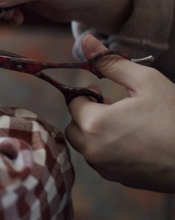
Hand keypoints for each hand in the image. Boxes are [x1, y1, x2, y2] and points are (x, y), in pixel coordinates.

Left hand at [65, 35, 174, 191]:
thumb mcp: (146, 82)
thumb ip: (111, 62)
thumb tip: (85, 40)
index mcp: (95, 124)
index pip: (73, 103)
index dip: (88, 95)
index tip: (105, 92)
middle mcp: (93, 150)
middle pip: (73, 126)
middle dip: (87, 115)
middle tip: (113, 108)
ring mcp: (105, 168)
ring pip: (85, 145)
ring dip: (96, 133)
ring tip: (126, 125)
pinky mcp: (118, 179)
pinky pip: (101, 161)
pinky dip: (108, 150)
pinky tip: (134, 142)